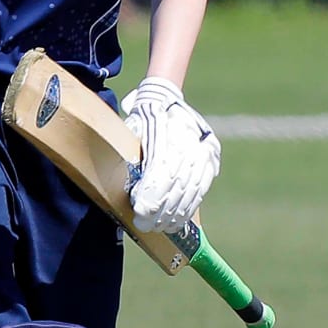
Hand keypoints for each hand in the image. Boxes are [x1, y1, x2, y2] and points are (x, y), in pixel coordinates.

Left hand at [122, 77, 220, 232]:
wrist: (165, 100)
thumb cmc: (138, 117)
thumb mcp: (129, 128)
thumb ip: (128, 153)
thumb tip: (116, 182)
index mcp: (166, 130)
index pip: (162, 169)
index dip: (151, 193)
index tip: (139, 210)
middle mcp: (189, 141)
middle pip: (177, 183)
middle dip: (160, 209)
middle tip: (145, 226)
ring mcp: (203, 150)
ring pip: (191, 188)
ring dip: (174, 212)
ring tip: (160, 227)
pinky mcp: (211, 159)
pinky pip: (201, 188)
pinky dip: (189, 207)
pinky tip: (177, 221)